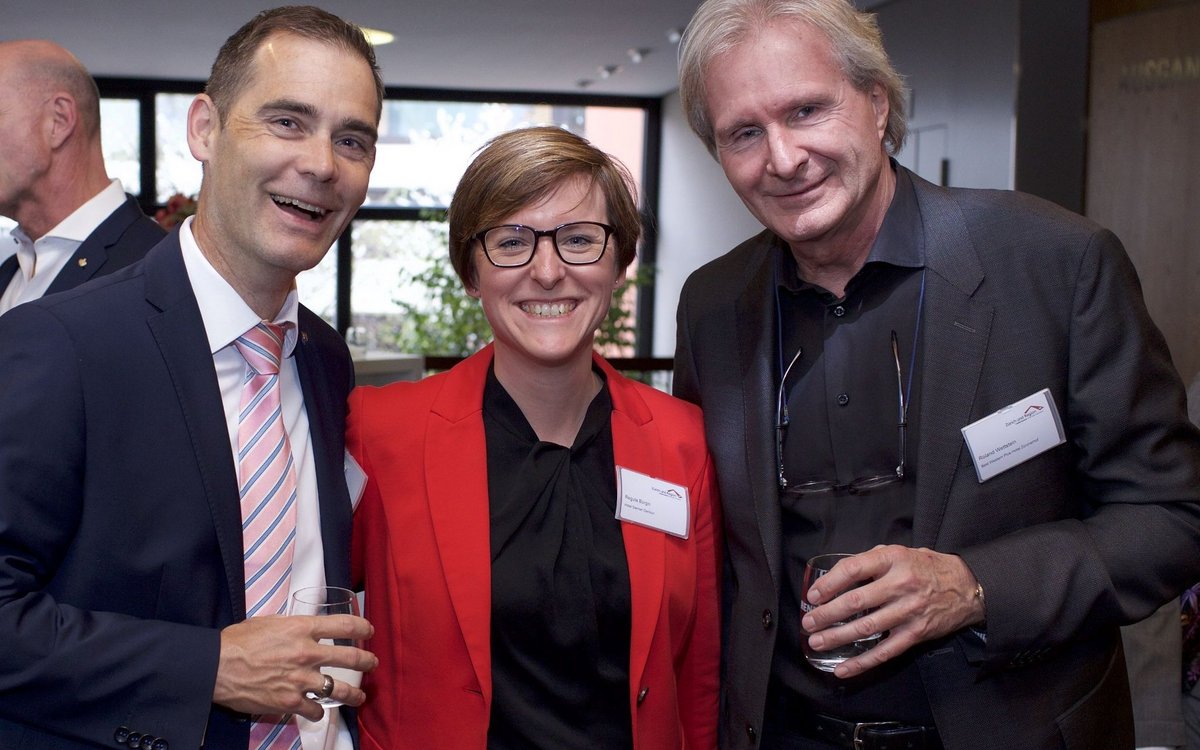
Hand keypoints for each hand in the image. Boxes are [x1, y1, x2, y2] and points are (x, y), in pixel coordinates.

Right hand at [213, 614, 376, 720]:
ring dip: (353, 695)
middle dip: (366, 661)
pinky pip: (315, 710)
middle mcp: (307, 653)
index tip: (368, 631)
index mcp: (303, 628)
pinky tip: (319, 710)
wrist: (216, 666)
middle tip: (371, 664)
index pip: (345, 625)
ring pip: (339, 690)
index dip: (362, 628)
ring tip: (359, 697)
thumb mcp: (270, 622)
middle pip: (350, 658)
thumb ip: (293, 626)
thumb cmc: (238, 640)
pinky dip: (318, 711)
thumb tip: (304, 628)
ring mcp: (301, 680)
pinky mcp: (290, 702)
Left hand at [800, 545, 983, 678]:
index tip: (814, 595)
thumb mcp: (901, 553)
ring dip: (837, 637)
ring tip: (816, 642)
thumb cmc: (928, 568)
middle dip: (826, 614)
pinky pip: (884, 652)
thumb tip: (838, 574)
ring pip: (866, 628)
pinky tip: (842, 668)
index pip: (853, 569)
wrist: (968, 587)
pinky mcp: (915, 634)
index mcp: (894, 560)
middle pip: (855, 601)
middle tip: (808, 622)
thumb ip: (872, 560)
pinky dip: (862, 663)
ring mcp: (908, 612)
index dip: (829, 583)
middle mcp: (901, 585)